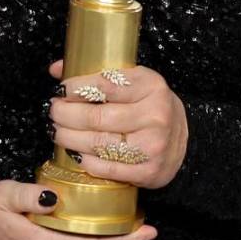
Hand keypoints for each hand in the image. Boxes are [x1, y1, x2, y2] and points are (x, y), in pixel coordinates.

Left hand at [46, 59, 188, 189]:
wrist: (186, 141)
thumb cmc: (152, 108)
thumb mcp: (134, 82)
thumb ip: (97, 74)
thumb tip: (56, 68)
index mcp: (151, 86)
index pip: (105, 85)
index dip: (76, 88)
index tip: (60, 90)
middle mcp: (155, 115)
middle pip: (97, 117)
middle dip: (66, 114)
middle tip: (54, 112)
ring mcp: (153, 145)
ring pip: (98, 143)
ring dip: (69, 138)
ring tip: (58, 132)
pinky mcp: (148, 171)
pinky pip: (107, 168)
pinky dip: (85, 161)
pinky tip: (75, 153)